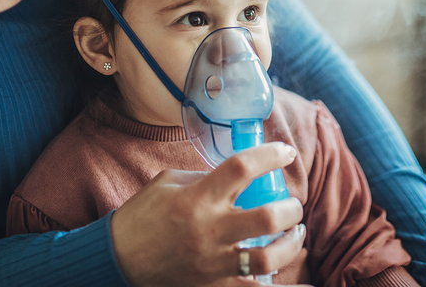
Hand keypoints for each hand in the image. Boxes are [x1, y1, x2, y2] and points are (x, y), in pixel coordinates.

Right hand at [111, 142, 308, 286]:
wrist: (117, 260)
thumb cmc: (142, 216)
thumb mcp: (168, 183)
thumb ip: (205, 177)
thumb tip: (239, 174)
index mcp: (198, 197)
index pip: (243, 168)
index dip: (271, 156)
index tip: (286, 152)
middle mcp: (209, 230)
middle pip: (267, 216)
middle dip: (290, 208)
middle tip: (292, 204)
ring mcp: (213, 262)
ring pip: (268, 257)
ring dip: (291, 244)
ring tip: (295, 234)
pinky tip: (308, 286)